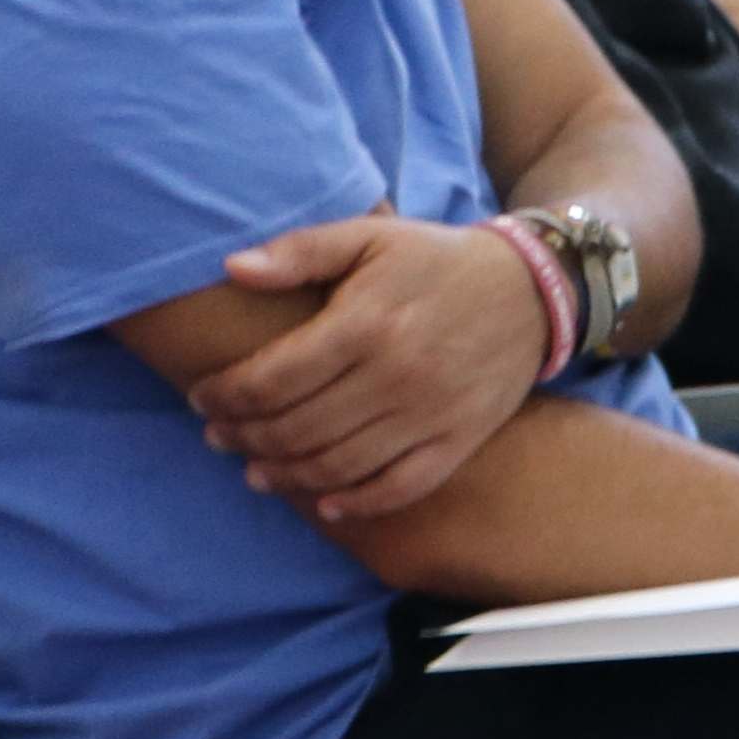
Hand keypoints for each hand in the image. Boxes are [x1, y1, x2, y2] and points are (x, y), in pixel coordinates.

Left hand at [198, 215, 557, 518]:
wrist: (535, 289)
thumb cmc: (437, 261)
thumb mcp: (371, 236)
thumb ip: (301, 250)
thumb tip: (233, 268)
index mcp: (366, 323)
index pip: (271, 379)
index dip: (224, 396)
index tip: (202, 398)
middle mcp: (397, 375)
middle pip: (295, 428)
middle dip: (243, 437)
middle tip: (219, 435)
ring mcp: (431, 413)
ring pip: (337, 464)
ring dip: (284, 474)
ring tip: (255, 469)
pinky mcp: (460, 439)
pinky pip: (400, 487)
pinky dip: (356, 502)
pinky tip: (325, 501)